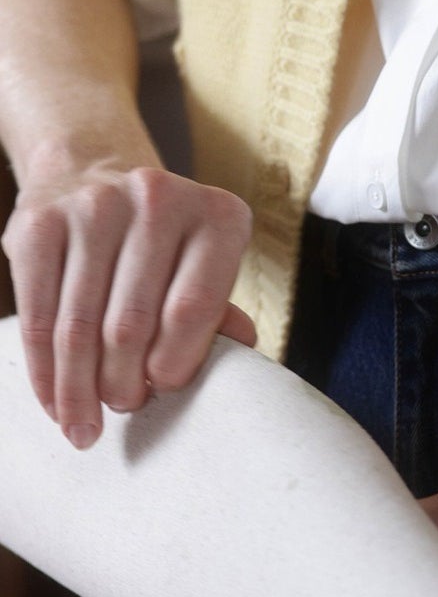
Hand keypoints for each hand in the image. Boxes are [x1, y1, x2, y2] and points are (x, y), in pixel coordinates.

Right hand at [2, 161, 256, 449]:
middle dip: (124, 384)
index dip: (177, 364)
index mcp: (216, 215)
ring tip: (84, 423)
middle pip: (132, 324)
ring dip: (79, 390)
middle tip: (123, 408)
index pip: (194, 307)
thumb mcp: (204, 261)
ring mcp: (94, 206)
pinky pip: (38, 317)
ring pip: (80, 327)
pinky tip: (53, 399)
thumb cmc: (162, 240)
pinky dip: (44, 371)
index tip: (164, 393)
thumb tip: (240, 354)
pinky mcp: (40, 224)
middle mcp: (158, 199)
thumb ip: (218, 309)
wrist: (91, 173)